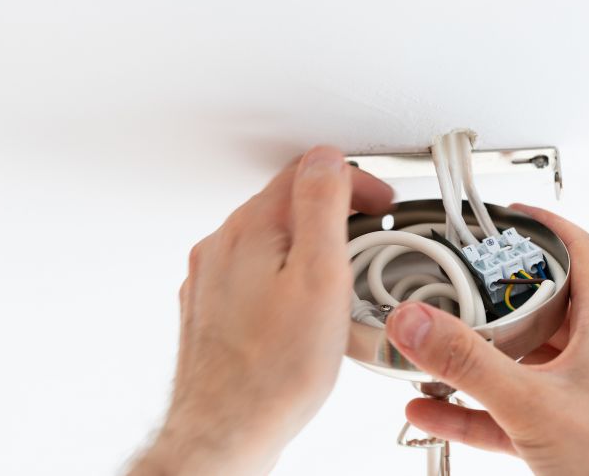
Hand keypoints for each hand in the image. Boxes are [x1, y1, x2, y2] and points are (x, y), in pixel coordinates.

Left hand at [131, 146, 393, 475]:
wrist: (226, 429)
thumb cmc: (274, 370)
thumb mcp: (319, 277)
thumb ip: (322, 207)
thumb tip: (326, 160)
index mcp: (251, 228)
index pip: (306, 172)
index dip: (353, 181)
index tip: (378, 204)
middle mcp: (222, 245)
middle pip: (286, 203)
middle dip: (332, 215)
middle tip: (366, 245)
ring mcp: (212, 276)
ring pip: (269, 239)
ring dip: (307, 246)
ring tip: (338, 282)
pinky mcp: (210, 305)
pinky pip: (253, 272)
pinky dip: (282, 276)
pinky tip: (300, 310)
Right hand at [386, 204, 588, 474]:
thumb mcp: (535, 405)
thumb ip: (469, 363)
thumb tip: (416, 321)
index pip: (582, 252)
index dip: (547, 226)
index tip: (508, 215)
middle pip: (545, 302)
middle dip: (496, 291)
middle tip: (459, 282)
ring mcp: (582, 393)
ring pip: (523, 357)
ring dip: (478, 353)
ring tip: (436, 346)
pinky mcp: (565, 430)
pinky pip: (508, 406)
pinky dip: (469, 405)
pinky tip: (431, 409)